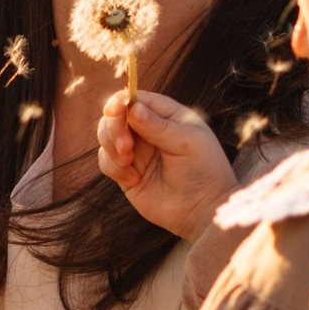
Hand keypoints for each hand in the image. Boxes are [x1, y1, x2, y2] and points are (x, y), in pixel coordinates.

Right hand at [96, 86, 237, 241]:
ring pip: (105, 136)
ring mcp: (136, 152)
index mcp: (167, 116)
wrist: (202, 210)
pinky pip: (105, 161)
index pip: (137, 99)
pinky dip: (113, 168)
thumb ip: (158, 125)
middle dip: (114, 127)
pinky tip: (134, 179)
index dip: (121, 101)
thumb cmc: (203, 170)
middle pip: (115, 115)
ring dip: (111, 146)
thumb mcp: (186, 142)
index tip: (116, 110)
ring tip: (129, 162)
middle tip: (125, 147)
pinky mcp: (126, 173)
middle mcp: (148, 130)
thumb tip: (132, 107)